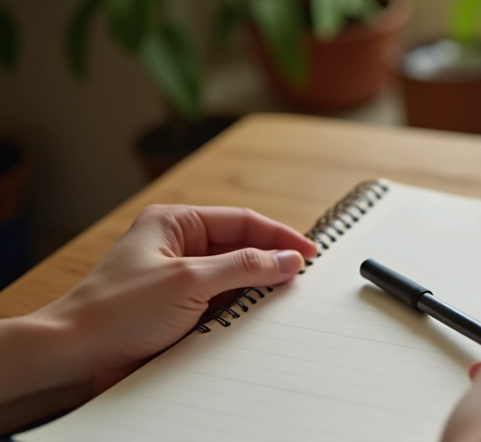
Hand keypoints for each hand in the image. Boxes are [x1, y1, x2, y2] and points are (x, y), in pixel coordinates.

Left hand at [35, 205, 316, 393]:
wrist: (75, 356)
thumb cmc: (115, 311)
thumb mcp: (189, 281)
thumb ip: (244, 267)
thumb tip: (287, 260)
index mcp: (174, 224)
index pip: (241, 221)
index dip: (278, 235)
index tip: (308, 252)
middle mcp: (178, 247)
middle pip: (241, 247)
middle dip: (270, 261)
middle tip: (302, 276)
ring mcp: (179, 279)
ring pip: (234, 277)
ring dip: (256, 287)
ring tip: (283, 296)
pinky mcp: (179, 310)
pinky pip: (222, 303)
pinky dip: (241, 308)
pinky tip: (257, 314)